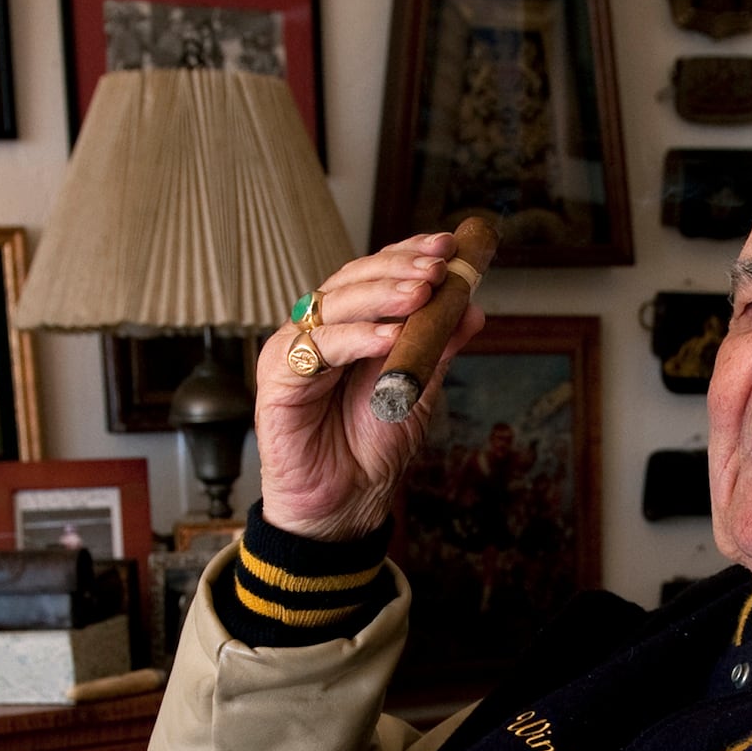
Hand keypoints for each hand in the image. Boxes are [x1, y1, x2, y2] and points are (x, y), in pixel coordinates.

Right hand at [253, 232, 485, 541]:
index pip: (378, 276)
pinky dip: (358, 338)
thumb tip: (472, 308)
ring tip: (423, 293)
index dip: (409, 256)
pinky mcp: (280, 377)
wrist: (346, 503)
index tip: (448, 246)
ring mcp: (297, 350)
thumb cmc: (372, 450)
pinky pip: (319, 347)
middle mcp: (321, 331)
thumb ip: (438, 349)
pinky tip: (391, 336)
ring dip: (383, 295)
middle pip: (355, 280)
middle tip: (438, 265)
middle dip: (399, 268)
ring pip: (336, 305)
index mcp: (353, 328)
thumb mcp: (418, 392)